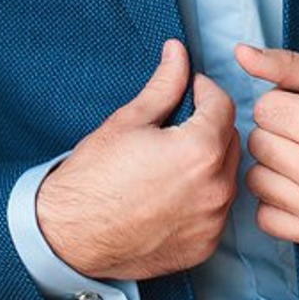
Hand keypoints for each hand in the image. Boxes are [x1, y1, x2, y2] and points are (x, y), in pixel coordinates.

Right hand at [36, 40, 238, 280]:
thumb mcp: (129, 121)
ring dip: (209, 161)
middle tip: (177, 125)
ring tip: (172, 161)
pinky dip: (203, 197)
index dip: (205, 90)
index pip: (223, 105)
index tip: (190, 90)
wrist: (69, 237)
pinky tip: (172, 193)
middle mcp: (216, 189)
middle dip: (209, 125)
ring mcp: (212, 222)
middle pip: (230, 140)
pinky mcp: (204, 246)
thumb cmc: (93, 177)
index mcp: (200, 150)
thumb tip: (178, 52)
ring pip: (226, 176)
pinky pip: (216, 211)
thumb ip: (165, 85)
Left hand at [235, 44, 298, 245]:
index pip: (263, 110)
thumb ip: (284, 64)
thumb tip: (240, 53)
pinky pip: (266, 218)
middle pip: (257, 145)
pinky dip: (275, 201)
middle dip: (274, 133)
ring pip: (256, 181)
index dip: (280, 103)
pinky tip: (297, 185)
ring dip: (272, 168)